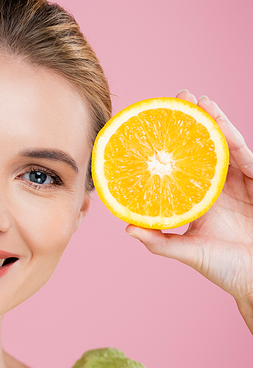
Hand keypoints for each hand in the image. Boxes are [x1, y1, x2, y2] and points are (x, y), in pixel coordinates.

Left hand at [126, 90, 252, 329]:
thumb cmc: (228, 269)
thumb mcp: (189, 252)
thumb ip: (160, 242)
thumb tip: (127, 228)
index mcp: (201, 200)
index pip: (185, 166)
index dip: (173, 146)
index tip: (156, 125)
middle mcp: (220, 188)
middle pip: (206, 148)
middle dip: (193, 123)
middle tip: (178, 98)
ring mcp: (241, 184)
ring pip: (225, 146)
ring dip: (213, 121)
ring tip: (198, 100)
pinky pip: (245, 158)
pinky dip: (231, 140)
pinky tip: (218, 123)